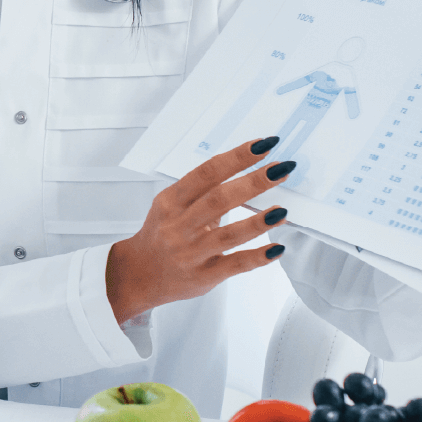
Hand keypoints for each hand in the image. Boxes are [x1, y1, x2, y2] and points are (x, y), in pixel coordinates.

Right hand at [106, 137, 292, 323]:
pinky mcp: (203, 276)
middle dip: (253, 182)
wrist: (139, 275)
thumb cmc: (161, 235)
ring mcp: (191, 253)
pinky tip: (276, 248)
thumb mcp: (171, 207)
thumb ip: (203, 193)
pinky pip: (234, 265)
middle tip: (281, 170)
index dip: (236, 158)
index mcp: (171, 202)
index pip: (206, 173)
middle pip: (219, 199)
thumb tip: (248, 172)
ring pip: (228, 234)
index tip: (262, 146)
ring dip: (258, 222)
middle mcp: (179, 226)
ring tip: (282, 210)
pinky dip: (257, 256)